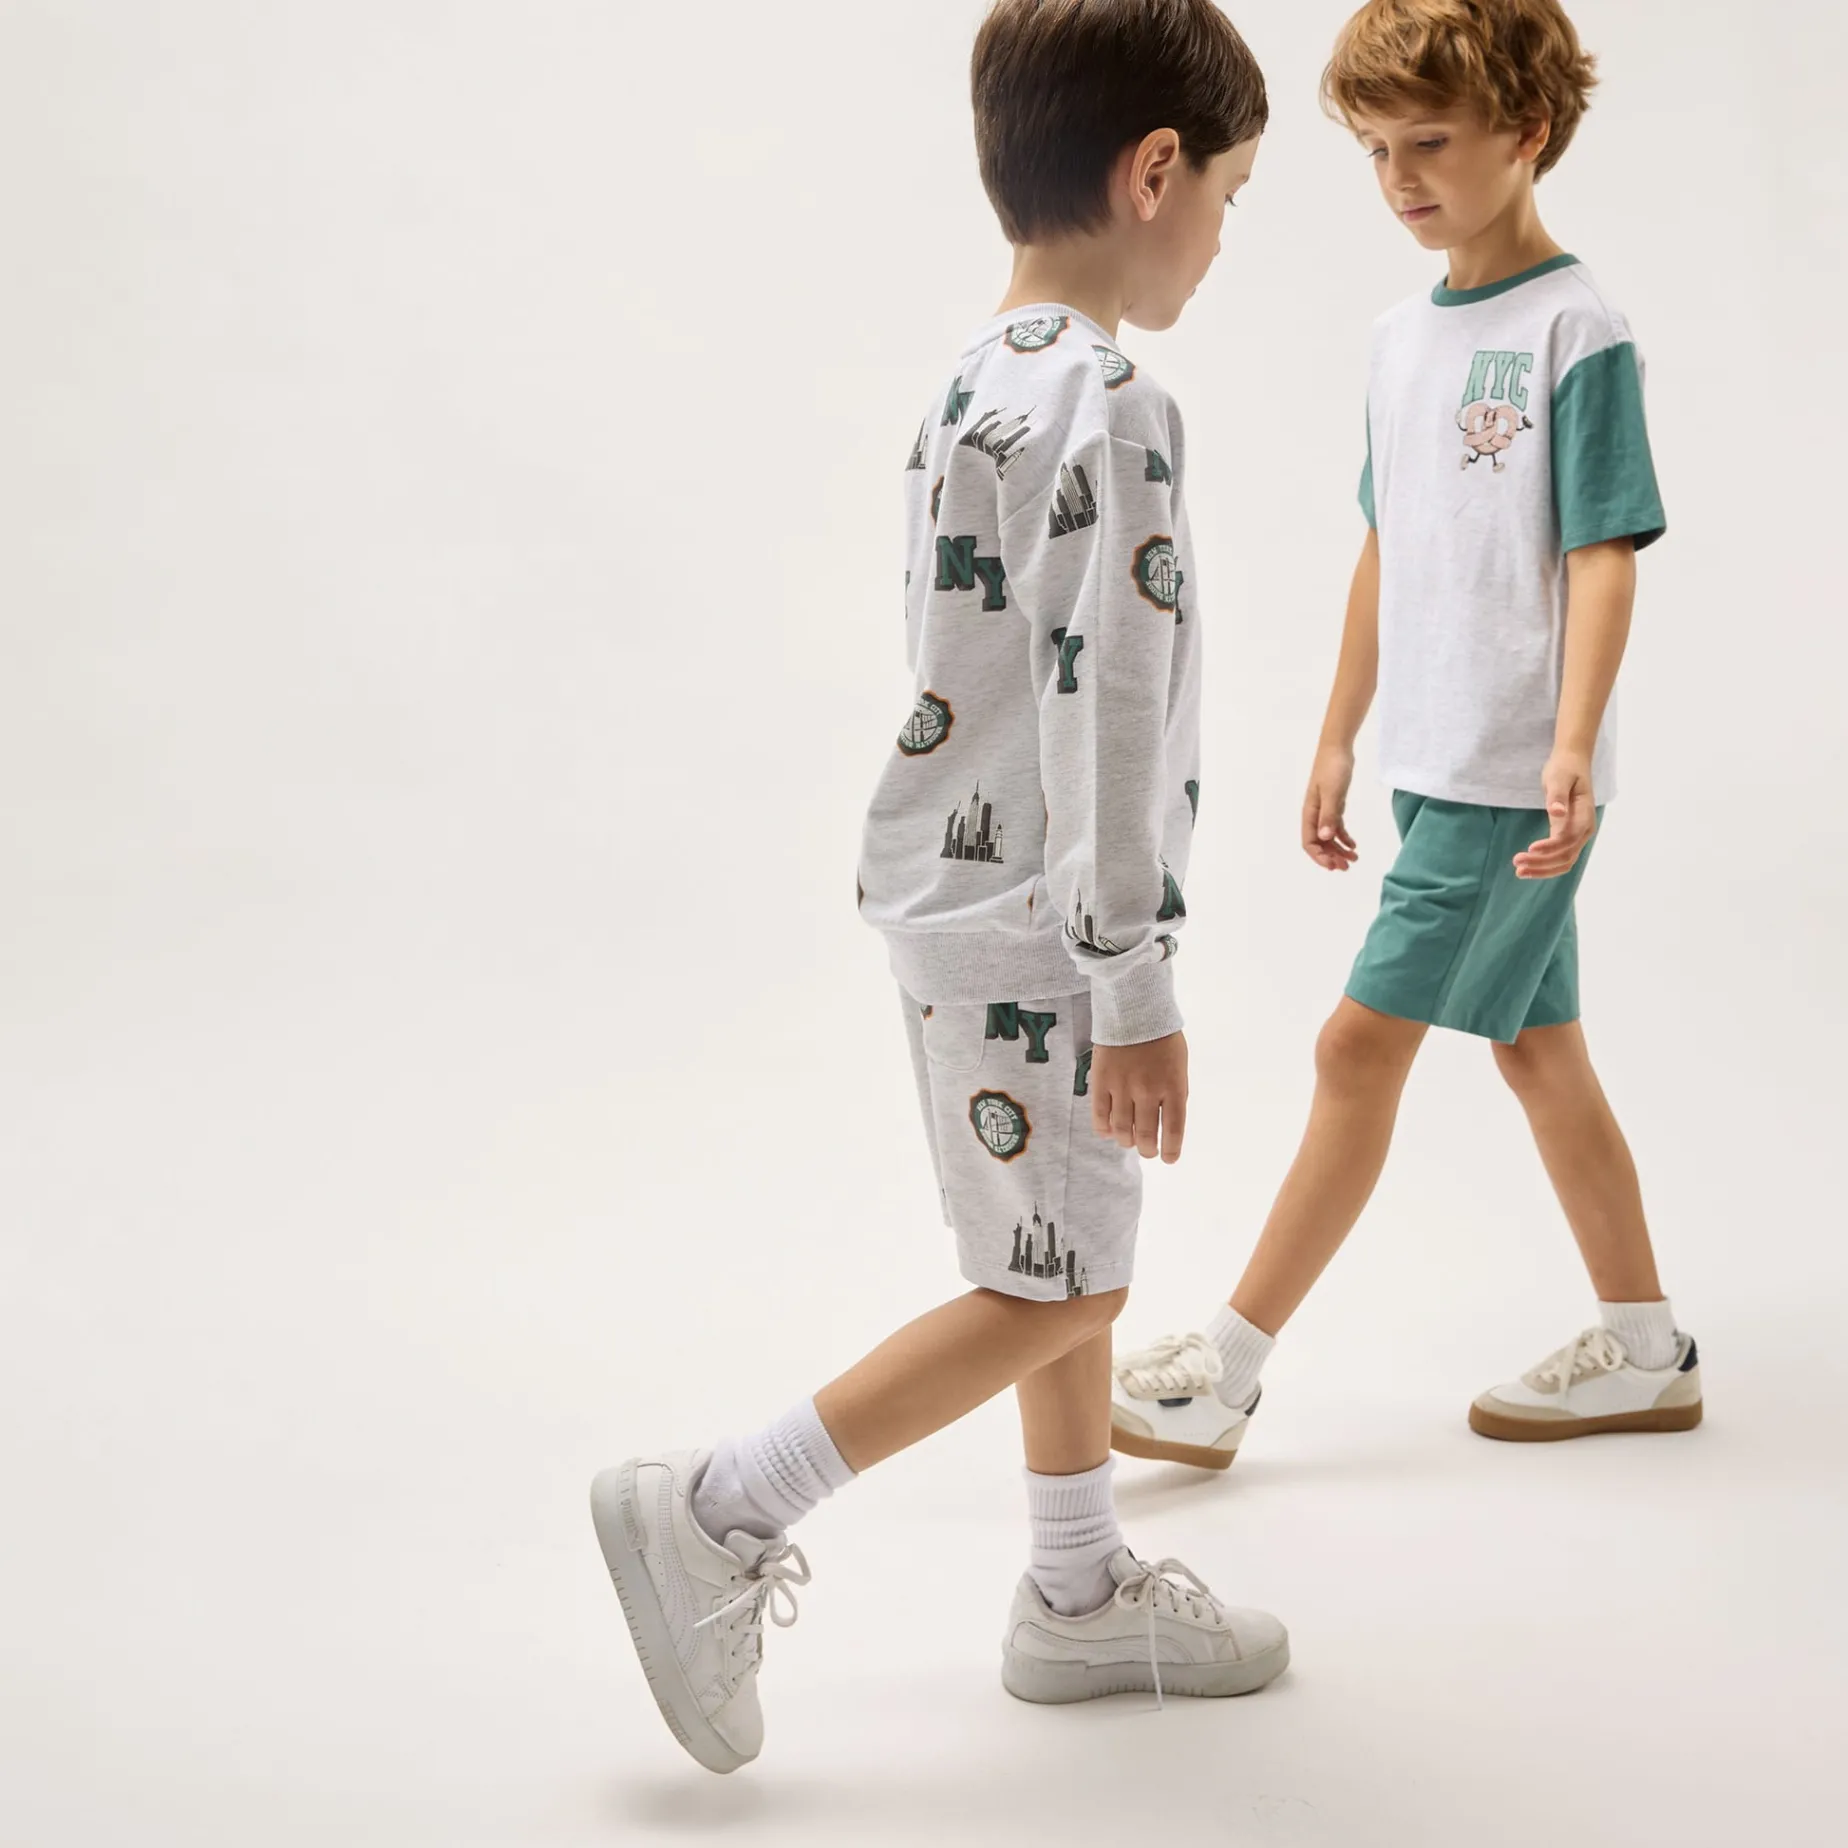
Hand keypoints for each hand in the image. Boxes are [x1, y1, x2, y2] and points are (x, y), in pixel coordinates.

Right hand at [1090, 1031, 1187, 1163]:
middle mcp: (1148, 1091)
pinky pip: (1099, 1116)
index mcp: (1173, 1087)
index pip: (1174, 1130)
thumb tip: (1167, 1123)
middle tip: (1148, 1151)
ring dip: (1126, 1141)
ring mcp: (1123, 1087)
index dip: (1171, 1150)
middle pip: (1146, 1135)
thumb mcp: (1180, 1066)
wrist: (1134, 1009)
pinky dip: (1104, 1129)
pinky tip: (1109, 1131)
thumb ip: (1175, 1094)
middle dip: (1148, 1150)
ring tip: (1129, 1141)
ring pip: (1121, 1130)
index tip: (1168, 1158)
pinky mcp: (1101, 1081)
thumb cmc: (1162, 1038)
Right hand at [1302, 746, 1358, 870]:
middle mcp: (1315, 814)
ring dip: (1339, 850)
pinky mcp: (1334, 805)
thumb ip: (1329, 815)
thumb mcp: (1333, 792)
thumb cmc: (1332, 767)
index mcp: (1310, 813)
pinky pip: (1337, 827)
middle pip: (1319, 843)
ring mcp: (1324, 810)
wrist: (1337, 748)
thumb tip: (1325, 838)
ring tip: (1354, 859)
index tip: (1334, 866)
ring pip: (1328, 837)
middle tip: (1347, 867)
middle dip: (1331, 857)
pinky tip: (1354, 845)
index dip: (1320, 857)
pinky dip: (1344, 838)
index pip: (1309, 842)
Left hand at [1515, 752, 1596, 878]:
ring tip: (1519, 871)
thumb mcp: (1558, 777)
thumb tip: (1557, 812)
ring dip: (1543, 869)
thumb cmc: (1564, 769)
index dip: (1550, 847)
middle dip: (1542, 863)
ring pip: (1564, 861)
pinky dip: (1545, 866)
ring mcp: (1578, 835)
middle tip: (1517, 863)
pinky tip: (1527, 868)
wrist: (1572, 763)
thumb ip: (1557, 796)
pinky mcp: (1568, 836)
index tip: (1530, 849)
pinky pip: (1560, 858)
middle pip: (1566, 855)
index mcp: (1584, 815)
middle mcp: (1584, 829)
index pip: (1568, 838)